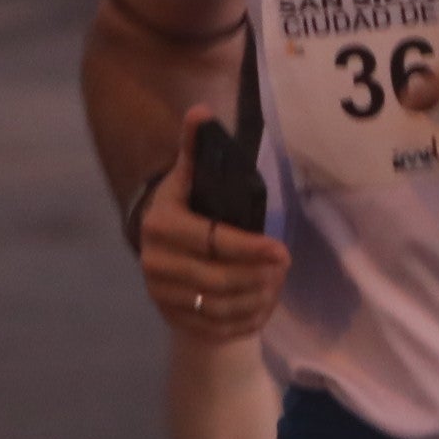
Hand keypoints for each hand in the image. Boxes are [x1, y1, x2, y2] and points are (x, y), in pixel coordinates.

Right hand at [137, 115, 287, 341]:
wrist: (158, 249)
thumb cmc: (184, 209)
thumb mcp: (187, 179)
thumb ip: (195, 150)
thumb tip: (201, 111)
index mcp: (161, 225)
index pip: (211, 241)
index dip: (249, 248)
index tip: (281, 251)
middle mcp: (155, 263)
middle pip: (217, 279)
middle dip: (257, 276)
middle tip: (283, 267)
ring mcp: (161, 295)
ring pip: (219, 307)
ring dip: (255, 299)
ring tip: (276, 285)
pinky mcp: (171, 318)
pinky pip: (215, 328)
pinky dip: (244, 321)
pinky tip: (262, 307)